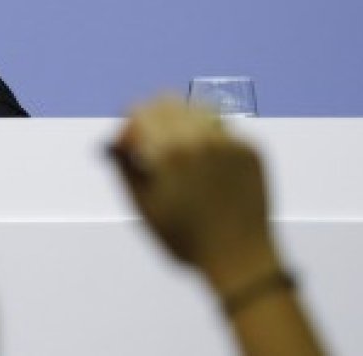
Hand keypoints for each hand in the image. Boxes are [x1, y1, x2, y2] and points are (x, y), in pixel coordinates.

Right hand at [110, 96, 279, 291]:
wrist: (240, 259)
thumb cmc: (185, 239)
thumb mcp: (143, 208)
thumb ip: (124, 169)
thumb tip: (111, 144)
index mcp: (169, 152)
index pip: (141, 111)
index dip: (129, 127)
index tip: (128, 146)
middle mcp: (201, 139)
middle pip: (168, 102)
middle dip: (153, 118)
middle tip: (151, 143)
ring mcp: (230, 143)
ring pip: (198, 109)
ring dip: (182, 122)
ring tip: (180, 153)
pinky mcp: (251, 151)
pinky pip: (224, 129)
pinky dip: (209, 139)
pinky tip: (208, 167)